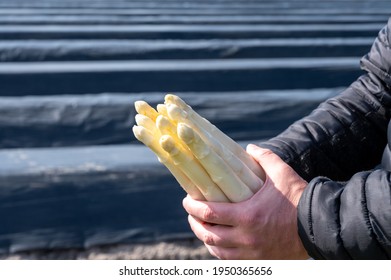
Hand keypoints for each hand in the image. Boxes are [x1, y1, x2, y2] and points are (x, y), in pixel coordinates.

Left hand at [182, 144, 309, 258]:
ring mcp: (252, 252)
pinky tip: (218, 243)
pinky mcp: (260, 261)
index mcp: (247, 216)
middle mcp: (246, 238)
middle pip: (208, 234)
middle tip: (192, 213)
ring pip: (217, 250)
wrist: (320, 226)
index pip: (209, 213)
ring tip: (202, 227)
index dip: (192, 207)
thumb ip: (264, 157)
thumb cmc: (299, 198)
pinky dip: (219, 251)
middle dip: (194, 223)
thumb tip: (249, 148)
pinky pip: (231, 261)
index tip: (186, 200)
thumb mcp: (282, 173)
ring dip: (205, 238)